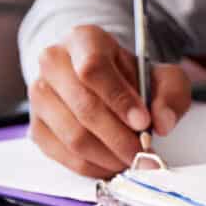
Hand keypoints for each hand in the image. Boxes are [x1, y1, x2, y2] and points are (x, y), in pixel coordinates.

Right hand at [28, 25, 192, 177]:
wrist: (103, 81)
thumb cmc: (132, 77)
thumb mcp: (162, 76)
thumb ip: (170, 94)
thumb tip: (162, 122)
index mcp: (84, 40)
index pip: (94, 69)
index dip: (120, 99)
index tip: (143, 122)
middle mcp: (53, 63)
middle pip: (83, 106)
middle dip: (119, 137)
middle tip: (144, 152)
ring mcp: (39, 95)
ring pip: (72, 134)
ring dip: (107, 155)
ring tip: (132, 159)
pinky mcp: (35, 126)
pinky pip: (61, 154)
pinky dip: (91, 166)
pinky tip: (112, 164)